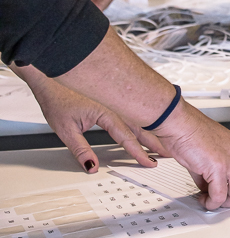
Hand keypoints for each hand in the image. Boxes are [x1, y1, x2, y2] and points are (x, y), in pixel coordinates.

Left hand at [24, 75, 160, 175]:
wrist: (53, 72)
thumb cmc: (57, 96)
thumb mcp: (65, 129)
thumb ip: (80, 149)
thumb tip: (91, 166)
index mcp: (106, 112)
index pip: (126, 137)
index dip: (138, 152)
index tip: (149, 162)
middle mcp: (114, 105)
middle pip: (139, 127)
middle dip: (154, 141)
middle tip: (167, 153)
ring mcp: (115, 100)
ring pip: (138, 118)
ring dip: (151, 131)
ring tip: (162, 142)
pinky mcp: (112, 97)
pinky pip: (132, 112)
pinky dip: (142, 121)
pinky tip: (147, 125)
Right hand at [153, 99, 229, 209]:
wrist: (181, 124)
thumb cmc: (192, 132)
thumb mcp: (213, 150)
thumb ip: (216, 170)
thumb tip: (210, 188)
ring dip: (227, 203)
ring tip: (214, 200)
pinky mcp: (218, 169)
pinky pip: (219, 196)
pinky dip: (211, 202)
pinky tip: (205, 199)